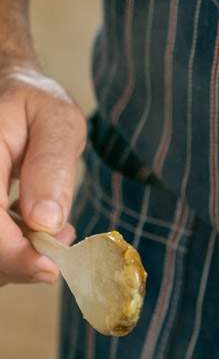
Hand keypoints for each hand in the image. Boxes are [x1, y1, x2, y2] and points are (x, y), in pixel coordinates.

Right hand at [0, 63, 84, 285]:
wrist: (16, 94)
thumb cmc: (38, 103)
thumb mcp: (57, 122)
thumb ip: (51, 167)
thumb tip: (45, 221)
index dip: (15, 252)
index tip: (51, 264)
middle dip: (23, 258)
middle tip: (62, 242)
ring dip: (22, 257)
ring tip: (56, 232)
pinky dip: (17, 251)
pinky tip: (38, 230)